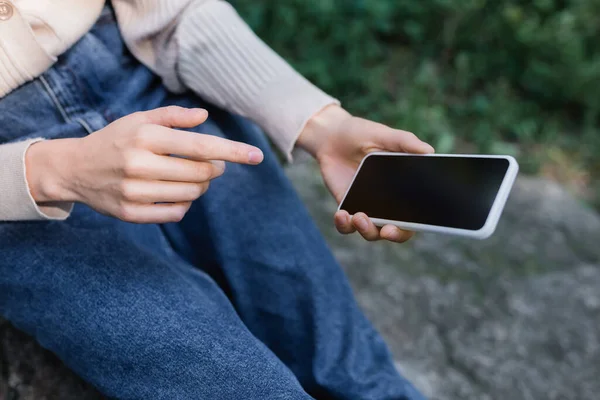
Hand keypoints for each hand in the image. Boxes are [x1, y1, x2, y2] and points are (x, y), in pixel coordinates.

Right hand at [26, 106, 263, 222]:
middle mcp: (139, 164)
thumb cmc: (115, 139)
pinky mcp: (130, 213)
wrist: (75, 168)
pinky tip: (176, 192)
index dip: (232, 152)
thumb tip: (205, 117)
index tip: (257, 156)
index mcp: (145, 137)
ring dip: (202, 186)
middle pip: (202, 173)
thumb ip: (173, 117)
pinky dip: (185, 203)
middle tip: (211, 164)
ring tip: (192, 176)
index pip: (201, 146)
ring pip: (192, 194)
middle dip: (215, 169)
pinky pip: (176, 212)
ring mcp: (134, 192)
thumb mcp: (139, 120)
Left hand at [297, 105, 433, 242]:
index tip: (410, 224)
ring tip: (358, 216)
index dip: (417, 224)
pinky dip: (344, 225)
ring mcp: (367, 207)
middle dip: (393, 234)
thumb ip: (406, 143)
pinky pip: (346, 226)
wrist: (332, 135)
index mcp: (404, 188)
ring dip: (367, 230)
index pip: (417, 214)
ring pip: (371, 232)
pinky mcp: (346, 207)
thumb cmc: (363, 134)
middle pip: (396, 230)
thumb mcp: (385, 135)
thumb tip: (429, 152)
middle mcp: (388, 203)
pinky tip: (341, 214)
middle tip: (386, 230)